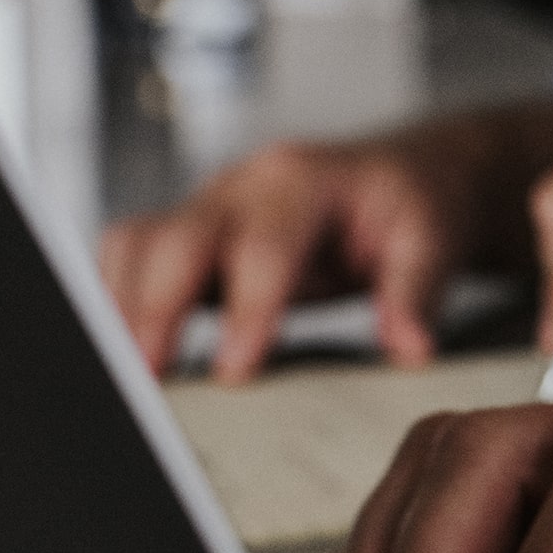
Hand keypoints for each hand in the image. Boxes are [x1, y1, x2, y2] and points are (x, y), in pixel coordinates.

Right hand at [99, 134, 485, 382]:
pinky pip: (133, 259)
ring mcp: (209, 208)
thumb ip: (416, 292)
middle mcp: (242, 188)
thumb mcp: (432, 238)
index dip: (245, 309)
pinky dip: (121, 305)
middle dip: (154, 311)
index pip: (263, 246)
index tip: (233, 370)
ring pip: (136, 244)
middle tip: (150, 380)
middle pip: (174, 239)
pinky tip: (130, 357)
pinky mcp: (192, 236)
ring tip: (131, 379)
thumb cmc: (411, 202)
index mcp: (302, 181)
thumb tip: (410, 348)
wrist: (400, 172)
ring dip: (123, 309)